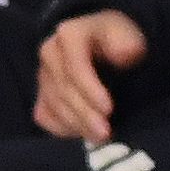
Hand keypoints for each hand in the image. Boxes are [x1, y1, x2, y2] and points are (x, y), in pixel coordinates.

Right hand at [34, 9, 149, 143]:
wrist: (105, 43)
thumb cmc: (118, 39)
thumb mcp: (128, 33)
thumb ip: (127, 42)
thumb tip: (127, 54)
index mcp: (70, 34)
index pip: (76, 67)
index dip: (90, 90)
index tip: (109, 109)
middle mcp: (49, 53)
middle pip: (63, 90)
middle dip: (85, 114)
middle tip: (106, 133)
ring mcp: (42, 75)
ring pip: (54, 106)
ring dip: (77, 125)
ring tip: (100, 137)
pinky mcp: (40, 95)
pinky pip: (45, 116)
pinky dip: (63, 128)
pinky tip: (83, 133)